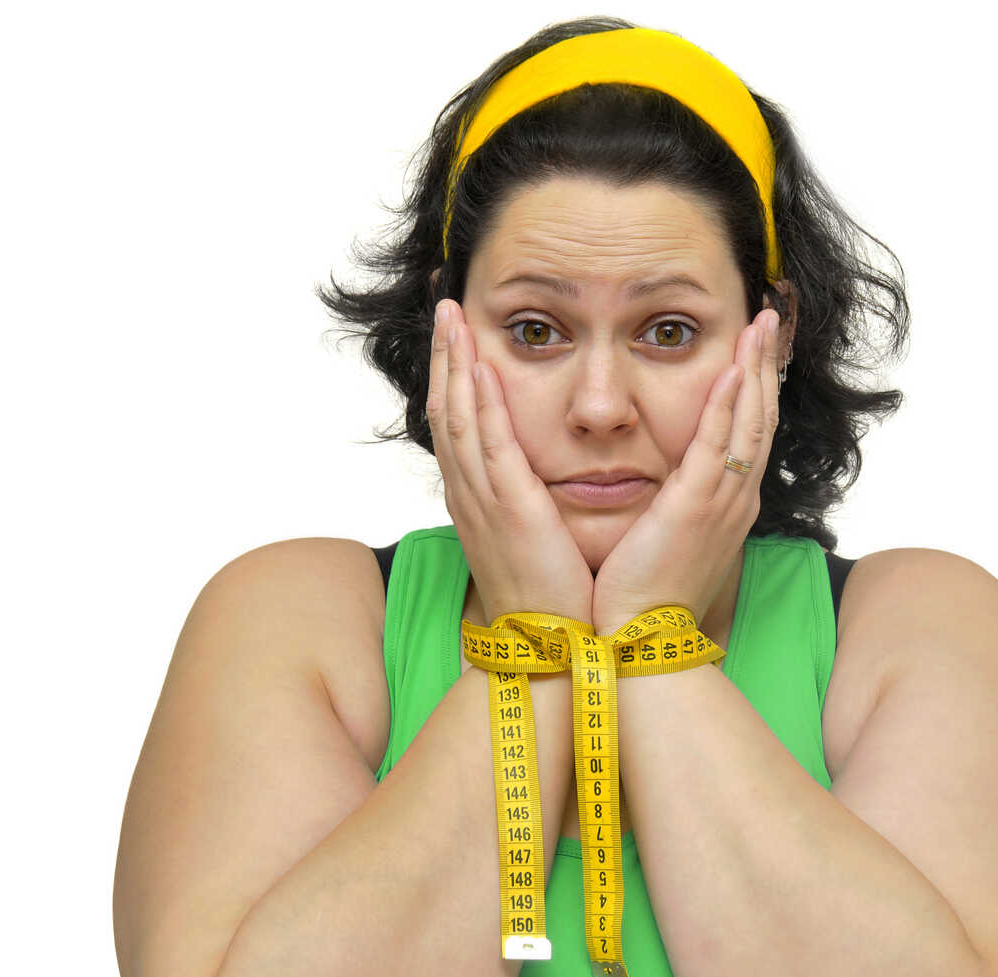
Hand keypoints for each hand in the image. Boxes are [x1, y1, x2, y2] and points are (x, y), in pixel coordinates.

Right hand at [425, 299, 594, 626]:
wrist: (552, 650)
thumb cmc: (553, 599)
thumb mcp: (536, 541)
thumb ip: (532, 504)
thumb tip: (541, 482)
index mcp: (479, 501)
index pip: (458, 425)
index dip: (454, 376)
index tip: (457, 334)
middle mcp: (471, 496)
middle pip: (446, 410)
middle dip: (445, 354)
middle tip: (444, 305)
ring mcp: (483, 502)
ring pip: (457, 419)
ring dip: (454, 363)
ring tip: (452, 316)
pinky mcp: (508, 512)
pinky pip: (488, 447)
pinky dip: (479, 404)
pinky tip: (478, 367)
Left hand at [591, 308, 784, 636]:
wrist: (637, 640)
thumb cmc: (642, 595)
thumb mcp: (665, 539)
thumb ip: (672, 506)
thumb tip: (664, 487)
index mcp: (725, 504)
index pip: (747, 432)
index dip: (753, 386)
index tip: (754, 347)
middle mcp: (735, 499)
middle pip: (759, 417)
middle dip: (765, 364)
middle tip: (770, 318)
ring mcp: (721, 502)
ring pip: (748, 422)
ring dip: (755, 369)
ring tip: (760, 324)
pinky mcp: (696, 508)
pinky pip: (720, 445)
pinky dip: (729, 404)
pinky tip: (733, 369)